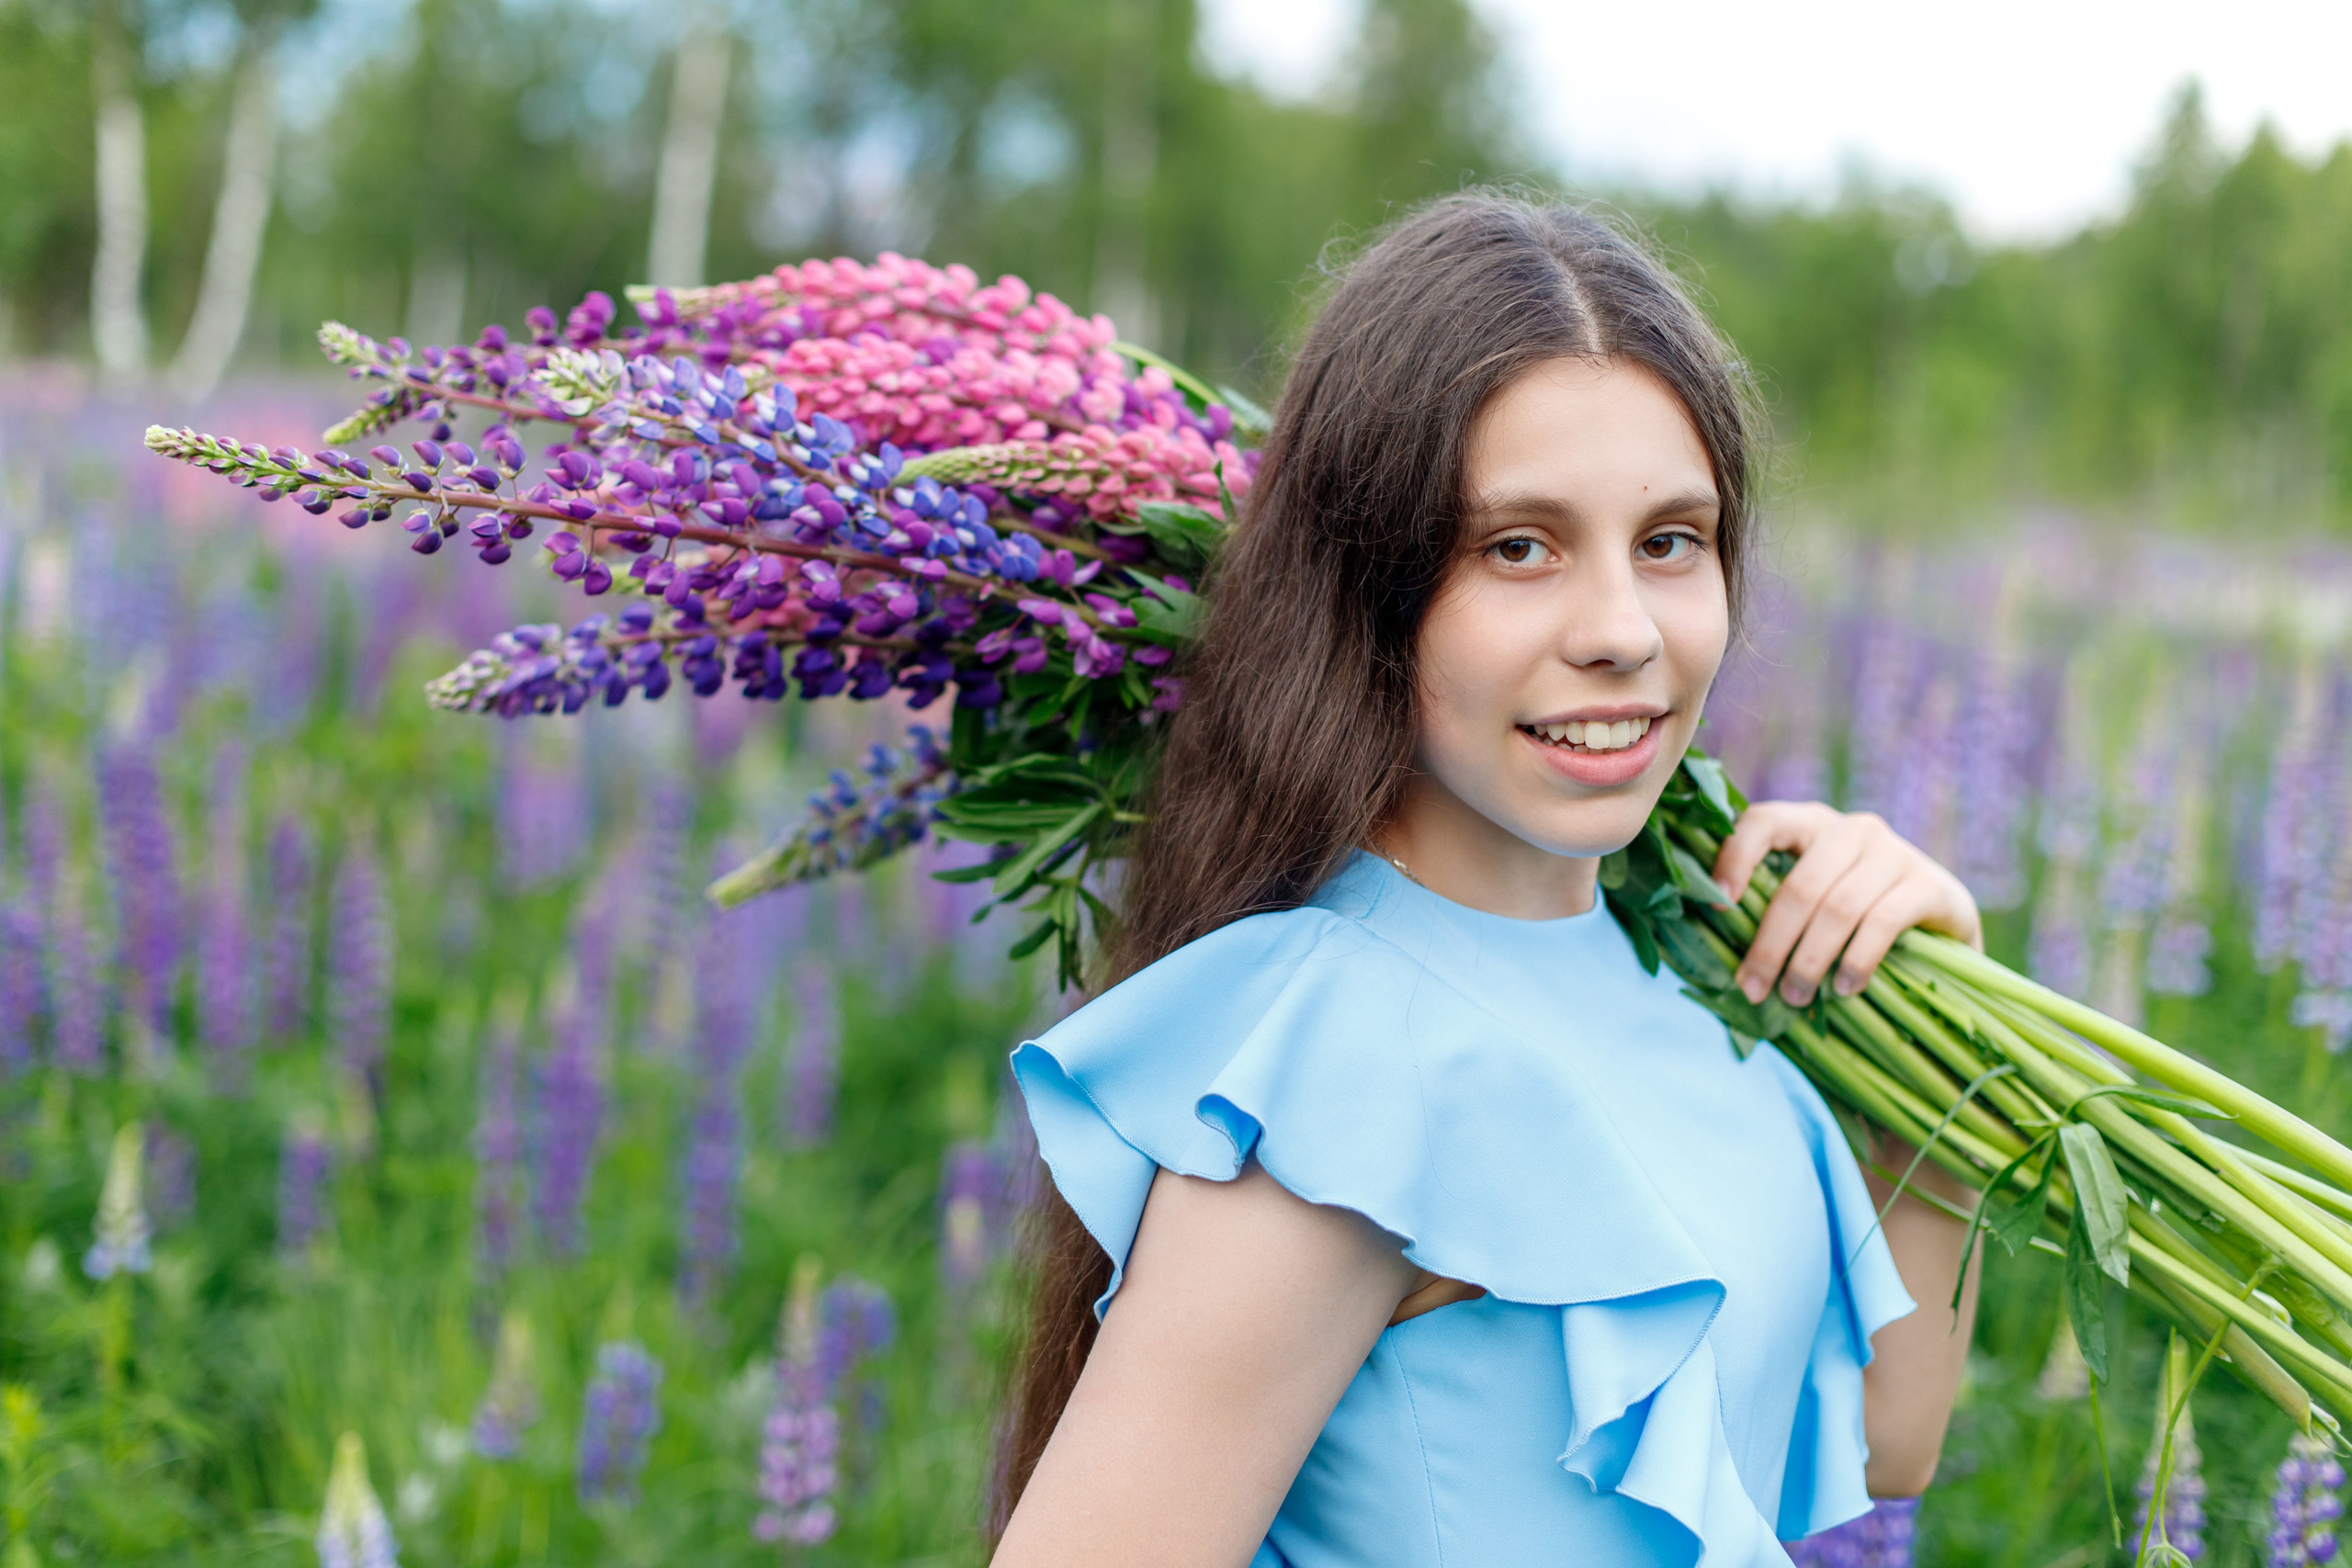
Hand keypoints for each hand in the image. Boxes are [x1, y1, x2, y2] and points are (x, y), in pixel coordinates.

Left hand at [1710, 802, 1981, 1007]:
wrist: (1943, 921)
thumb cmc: (1858, 915)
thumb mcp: (1815, 900)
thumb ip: (1775, 907)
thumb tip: (1718, 954)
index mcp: (1812, 824)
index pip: (1763, 821)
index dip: (1734, 859)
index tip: (1719, 909)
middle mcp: (1853, 829)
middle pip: (1799, 886)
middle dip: (1771, 945)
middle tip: (1754, 989)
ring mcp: (1895, 853)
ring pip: (1838, 908)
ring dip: (1810, 961)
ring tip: (1795, 997)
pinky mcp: (1929, 885)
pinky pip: (1882, 923)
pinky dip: (1857, 961)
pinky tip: (1844, 989)